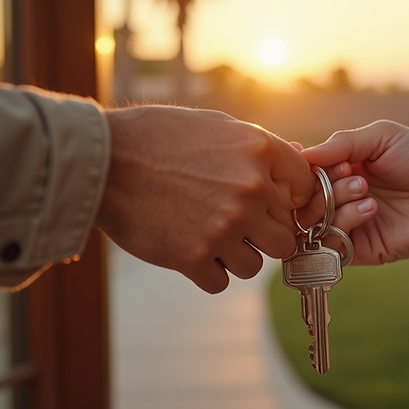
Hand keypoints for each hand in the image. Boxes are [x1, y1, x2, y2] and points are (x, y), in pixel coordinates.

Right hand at [95, 106, 315, 292]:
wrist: (103, 161)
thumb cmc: (157, 138)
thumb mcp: (215, 126)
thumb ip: (257, 150)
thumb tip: (292, 164)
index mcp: (258, 152)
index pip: (306, 187)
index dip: (293, 200)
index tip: (276, 206)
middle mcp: (249, 191)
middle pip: (285, 236)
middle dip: (264, 235)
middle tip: (237, 228)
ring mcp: (224, 227)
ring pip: (255, 265)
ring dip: (236, 257)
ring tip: (208, 238)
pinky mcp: (193, 257)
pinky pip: (220, 282)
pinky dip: (206, 272)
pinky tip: (189, 250)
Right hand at [300, 120, 408, 264]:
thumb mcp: (382, 137)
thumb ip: (342, 143)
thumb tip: (302, 155)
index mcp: (341, 170)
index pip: (303, 175)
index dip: (302, 169)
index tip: (309, 160)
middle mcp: (340, 199)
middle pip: (302, 201)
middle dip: (322, 187)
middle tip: (355, 177)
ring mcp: (350, 226)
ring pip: (313, 224)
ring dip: (334, 204)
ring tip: (366, 192)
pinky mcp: (363, 250)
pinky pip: (332, 245)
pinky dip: (344, 224)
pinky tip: (370, 209)